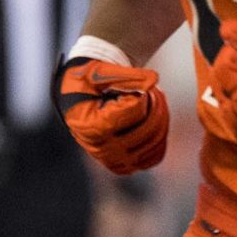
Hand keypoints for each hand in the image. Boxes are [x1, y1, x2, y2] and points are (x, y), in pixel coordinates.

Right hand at [55, 55, 168, 174]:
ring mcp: (112, 159)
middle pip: (148, 128)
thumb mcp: (100, 72)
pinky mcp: (123, 164)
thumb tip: (153, 80)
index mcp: (91, 125)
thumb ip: (127, 75)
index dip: (141, 93)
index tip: (132, 86)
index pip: (135, 109)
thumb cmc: (85, 84)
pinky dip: (161, 137)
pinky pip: (155, 156)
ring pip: (155, 142)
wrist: (75, 100)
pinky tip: (153, 120)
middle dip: (156, 103)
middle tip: (150, 90)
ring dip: (161, 117)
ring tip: (152, 102)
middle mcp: (100, 148)